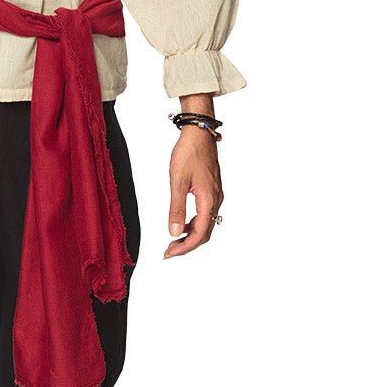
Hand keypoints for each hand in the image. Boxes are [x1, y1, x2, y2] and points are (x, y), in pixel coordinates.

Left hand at [163, 125, 222, 258]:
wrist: (199, 133)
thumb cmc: (189, 153)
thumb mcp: (177, 181)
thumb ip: (176, 208)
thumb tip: (174, 232)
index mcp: (209, 200)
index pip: (199, 234)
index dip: (184, 247)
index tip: (169, 253)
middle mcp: (216, 200)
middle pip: (205, 233)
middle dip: (187, 245)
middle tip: (169, 251)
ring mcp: (215, 195)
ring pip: (206, 224)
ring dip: (191, 235)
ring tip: (173, 239)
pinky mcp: (212, 189)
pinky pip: (206, 213)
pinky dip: (194, 223)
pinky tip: (182, 222)